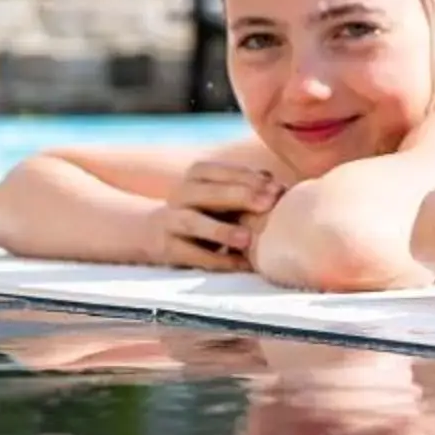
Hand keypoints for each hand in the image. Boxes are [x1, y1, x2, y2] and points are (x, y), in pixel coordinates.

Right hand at [151, 157, 283, 270]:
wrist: (156, 232)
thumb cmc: (205, 209)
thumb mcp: (222, 193)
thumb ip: (248, 187)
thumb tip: (278, 186)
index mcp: (196, 176)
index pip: (219, 170)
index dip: (247, 178)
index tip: (275, 187)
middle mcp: (180, 195)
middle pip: (207, 193)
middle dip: (239, 197)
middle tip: (268, 204)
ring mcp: (169, 221)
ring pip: (192, 223)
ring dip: (221, 230)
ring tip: (247, 239)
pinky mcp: (167, 248)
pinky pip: (193, 255)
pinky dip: (218, 261)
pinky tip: (241, 264)